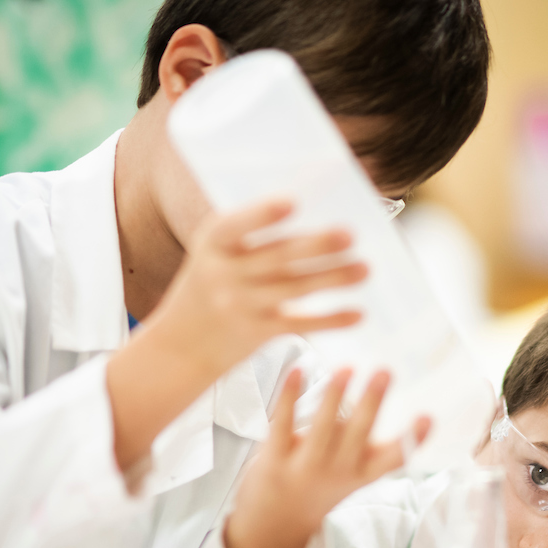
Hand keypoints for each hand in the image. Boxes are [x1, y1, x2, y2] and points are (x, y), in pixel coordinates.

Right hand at [150, 199, 367, 376]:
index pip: (236, 226)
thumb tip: (314, 213)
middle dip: (316, 246)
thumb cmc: (210, 285)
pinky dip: (330, 320)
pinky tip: (357, 313)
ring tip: (364, 269)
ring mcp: (241, 305)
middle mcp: (224, 274)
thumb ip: (250, 236)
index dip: (263, 215)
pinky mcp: (258, 332)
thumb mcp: (215, 254)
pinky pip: (300, 324)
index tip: (292, 203)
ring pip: (294, 289)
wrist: (182, 344)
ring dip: (333, 279)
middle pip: (277, 257)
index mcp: (213, 244)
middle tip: (349, 234)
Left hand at [224, 366, 430, 547]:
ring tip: (346, 368)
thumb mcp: (352, 475)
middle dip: (372, 401)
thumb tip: (375, 395)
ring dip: (335, 395)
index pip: (393, 459)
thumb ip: (366, 444)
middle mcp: (336, 472)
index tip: (428, 417)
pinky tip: (297, 370)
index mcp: (361, 475)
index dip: (413, 439)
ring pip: (323, 428)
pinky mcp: (274, 460)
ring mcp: (305, 467)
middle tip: (386, 371)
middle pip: (359, 434)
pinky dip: (289, 396)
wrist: (275, 528)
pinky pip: (283, 423)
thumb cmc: (320, 489)